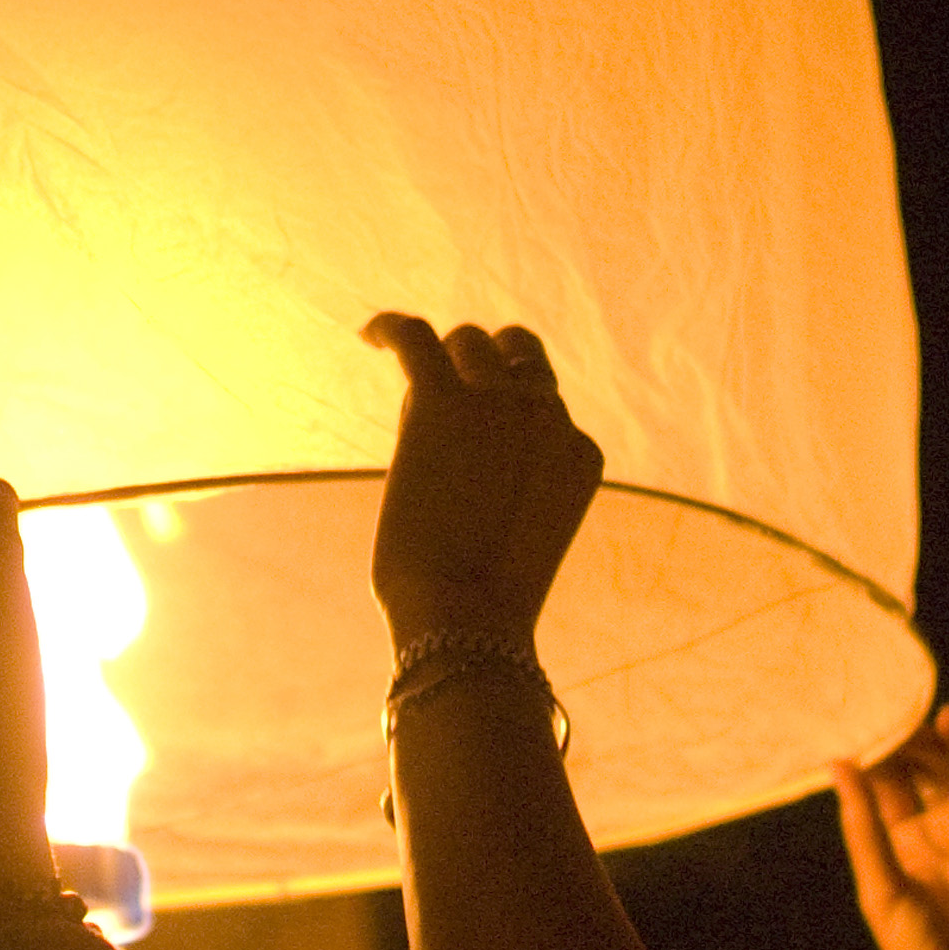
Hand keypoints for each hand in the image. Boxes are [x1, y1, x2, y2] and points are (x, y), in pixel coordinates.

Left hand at [365, 312, 603, 646]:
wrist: (463, 620)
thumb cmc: (477, 605)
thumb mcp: (521, 536)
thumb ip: (511, 483)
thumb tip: (450, 442)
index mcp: (580, 453)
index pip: (543, 399)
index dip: (506, 407)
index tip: (476, 428)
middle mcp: (549, 417)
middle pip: (515, 355)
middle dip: (483, 367)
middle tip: (447, 394)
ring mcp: (500, 403)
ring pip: (468, 343)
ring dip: (444, 359)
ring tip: (412, 392)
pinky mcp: (442, 400)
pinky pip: (416, 337)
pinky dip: (390, 329)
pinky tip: (368, 334)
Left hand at [833, 706, 948, 949]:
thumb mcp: (884, 897)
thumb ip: (865, 829)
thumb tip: (836, 763)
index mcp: (910, 851)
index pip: (887, 786)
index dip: (866, 751)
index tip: (836, 707)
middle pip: (921, 770)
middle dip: (897, 732)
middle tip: (867, 684)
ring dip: (930, 735)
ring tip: (899, 690)